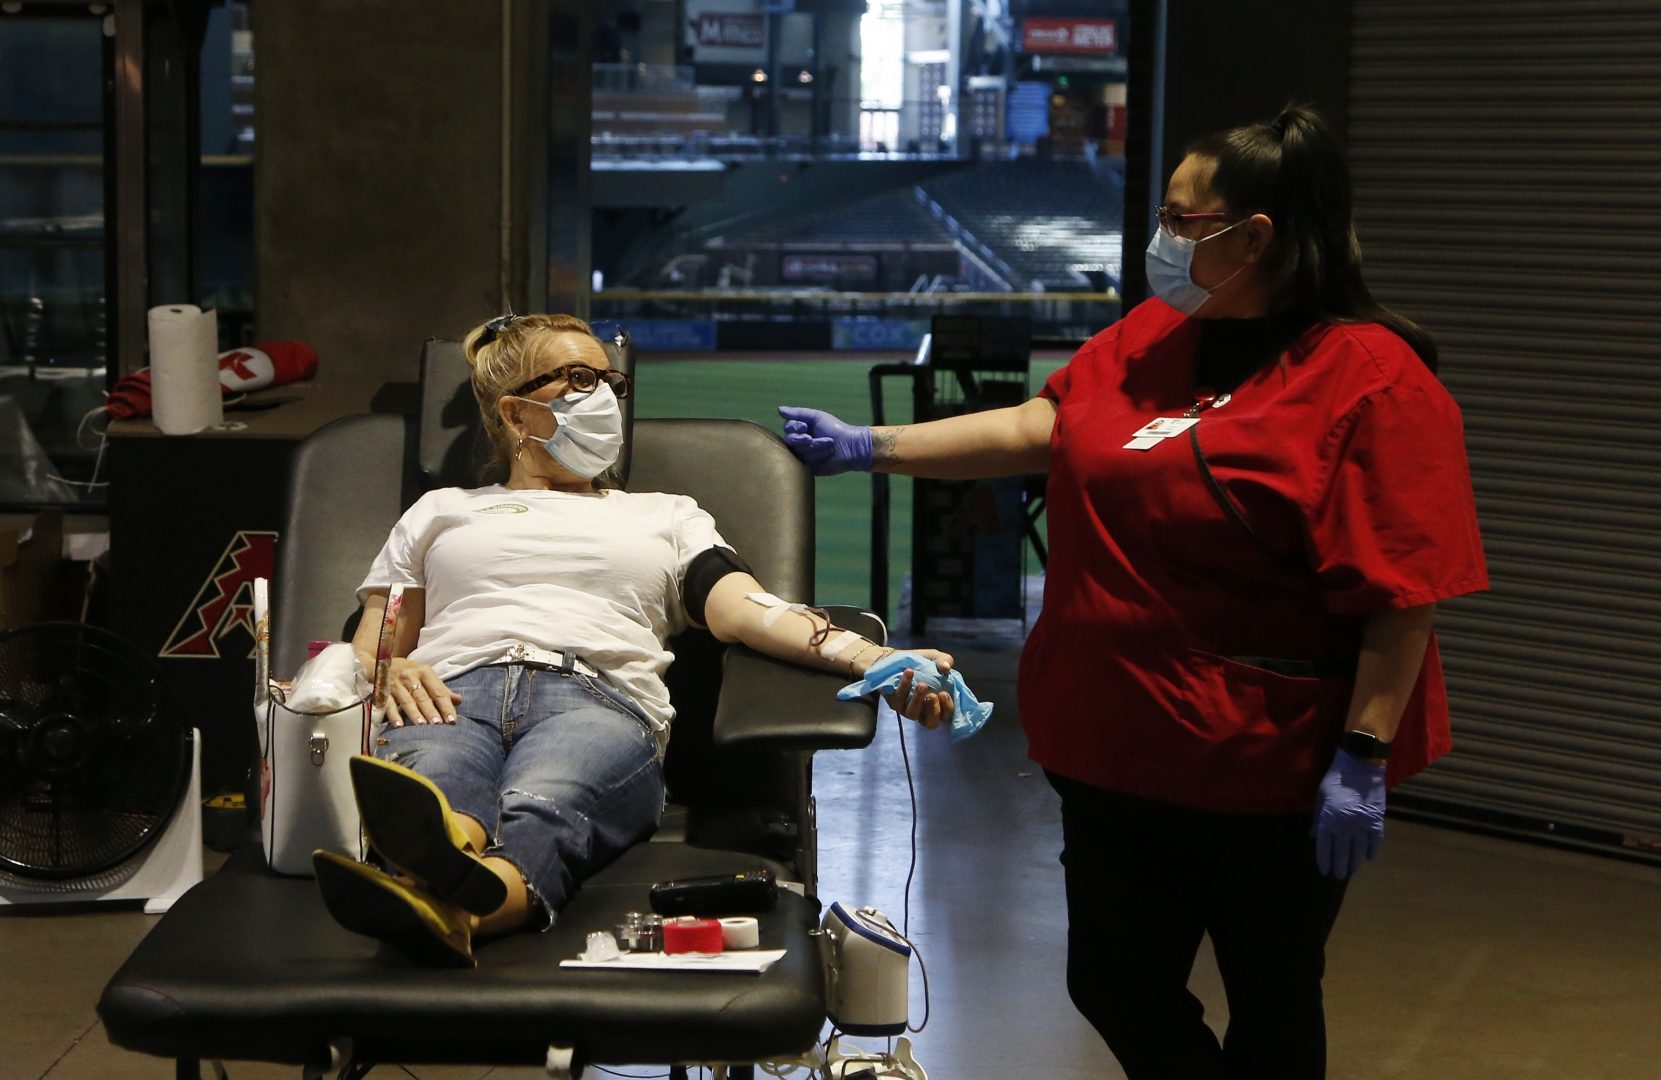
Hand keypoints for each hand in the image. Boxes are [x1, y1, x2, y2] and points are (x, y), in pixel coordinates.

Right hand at [383, 658, 459, 726]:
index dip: (446, 706)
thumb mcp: (425, 675)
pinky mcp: (381, 690)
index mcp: (424, 672)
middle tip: (438, 724)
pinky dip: (393, 715)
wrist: (380, 661)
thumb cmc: (409, 671)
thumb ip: (441, 689)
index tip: (452, 720)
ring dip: (414, 713)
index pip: (438, 691)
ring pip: (406, 700)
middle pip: (422, 696)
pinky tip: (399, 725)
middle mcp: (410, 676)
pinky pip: (388, 704)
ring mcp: (395, 683)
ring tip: (422, 725)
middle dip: (431, 711)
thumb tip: (459, 700)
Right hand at [778, 406, 873, 475]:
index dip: (794, 427)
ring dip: (815, 446)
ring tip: (829, 444)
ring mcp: (803, 455)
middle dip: (801, 439)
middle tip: (811, 438)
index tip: (805, 427)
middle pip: (790, 440)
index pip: (788, 428)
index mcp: (801, 429)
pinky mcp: (809, 467)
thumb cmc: (834, 429)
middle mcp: (800, 442)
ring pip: (799, 451)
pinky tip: (827, 454)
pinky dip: (817, 456)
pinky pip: (805, 462)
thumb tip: (779, 409)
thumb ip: (798, 413)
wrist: (850, 446)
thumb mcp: (816, 417)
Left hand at [884, 649, 954, 730]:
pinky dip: (904, 686)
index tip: (944, 694)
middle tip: (933, 695)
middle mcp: (924, 712)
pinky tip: (908, 673)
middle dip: (933, 710)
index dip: (947, 708)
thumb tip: (946, 667)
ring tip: (921, 684)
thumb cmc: (922, 663)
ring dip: (918, 700)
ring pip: (913, 714)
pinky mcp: (894, 704)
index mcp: (938, 704)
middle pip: (931, 722)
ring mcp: (908, 710)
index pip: (947, 716)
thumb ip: (945, 661)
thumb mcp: (936, 659)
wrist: (898, 658)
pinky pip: (899, 700)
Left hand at [1313, 747, 1385, 878]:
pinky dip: (1372, 850)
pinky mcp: (1376, 819)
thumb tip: (1314, 838)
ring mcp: (1362, 824)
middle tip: (1339, 876)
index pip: (1325, 847)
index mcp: (1328, 819)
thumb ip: (1318, 819)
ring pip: (1358, 849)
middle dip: (1339, 865)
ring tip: (1352, 871)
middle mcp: (1345, 825)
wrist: (1360, 764)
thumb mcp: (1321, 797)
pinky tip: (1369, 859)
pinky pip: (1375, 840)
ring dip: (1355, 862)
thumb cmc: (1336, 779)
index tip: (1324, 871)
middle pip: (1342, 852)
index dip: (1324, 860)